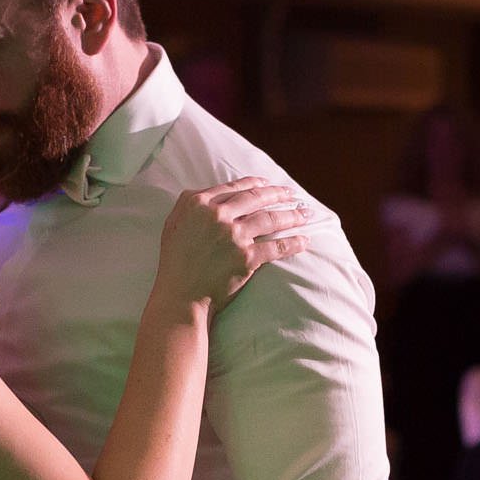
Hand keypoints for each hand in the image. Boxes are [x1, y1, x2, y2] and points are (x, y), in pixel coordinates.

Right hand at [156, 179, 312, 306]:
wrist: (180, 295)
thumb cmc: (175, 262)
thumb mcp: (173, 224)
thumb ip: (189, 204)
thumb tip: (206, 193)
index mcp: (198, 204)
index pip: (234, 187)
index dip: (255, 184)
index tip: (268, 184)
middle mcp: (217, 216)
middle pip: (256, 198)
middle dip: (278, 194)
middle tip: (292, 194)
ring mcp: (233, 236)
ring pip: (270, 219)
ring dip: (292, 214)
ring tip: (306, 213)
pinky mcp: (246, 258)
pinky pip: (276, 247)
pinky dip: (293, 243)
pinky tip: (304, 240)